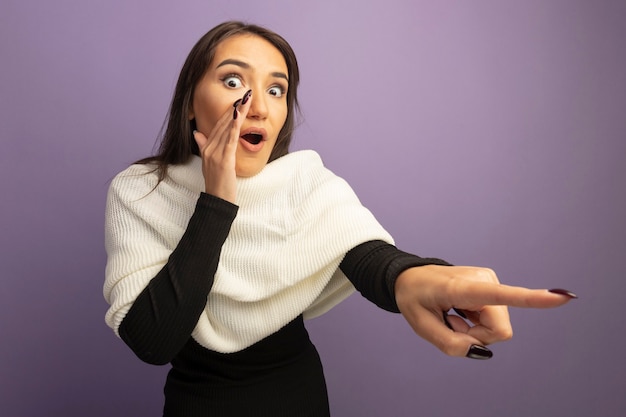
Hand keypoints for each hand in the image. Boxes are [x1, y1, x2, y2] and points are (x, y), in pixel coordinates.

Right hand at [192, 90, 251, 202]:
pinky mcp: (224, 160)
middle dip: (235, 108)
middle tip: (245, 94)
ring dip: (237, 113)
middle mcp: (209, 148)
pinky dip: (234, 127)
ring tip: (245, 100)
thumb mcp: (208, 162)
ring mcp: (215, 153)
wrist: (217, 199)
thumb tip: (197, 133)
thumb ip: (203, 145)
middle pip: (223, 123)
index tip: (238, 100)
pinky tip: (239, 116)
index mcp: (206, 147)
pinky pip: (230, 140)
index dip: (228, 112)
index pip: (218, 125)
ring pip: (227, 128)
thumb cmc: (216, 182)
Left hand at [394, 264, 575, 358]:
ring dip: (474, 329)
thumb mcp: (422, 326)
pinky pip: (494, 320)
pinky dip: (476, 322)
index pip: (501, 295)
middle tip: (451, 321)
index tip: (563, 296)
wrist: (410, 276)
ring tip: (453, 313)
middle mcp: (483, 280)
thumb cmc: (414, 298)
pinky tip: (459, 309)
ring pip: (498, 327)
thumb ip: (451, 344)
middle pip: (499, 331)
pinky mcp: (493, 285)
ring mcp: (490, 281)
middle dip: (477, 337)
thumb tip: (484, 350)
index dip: (533, 299)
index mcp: (463, 288)